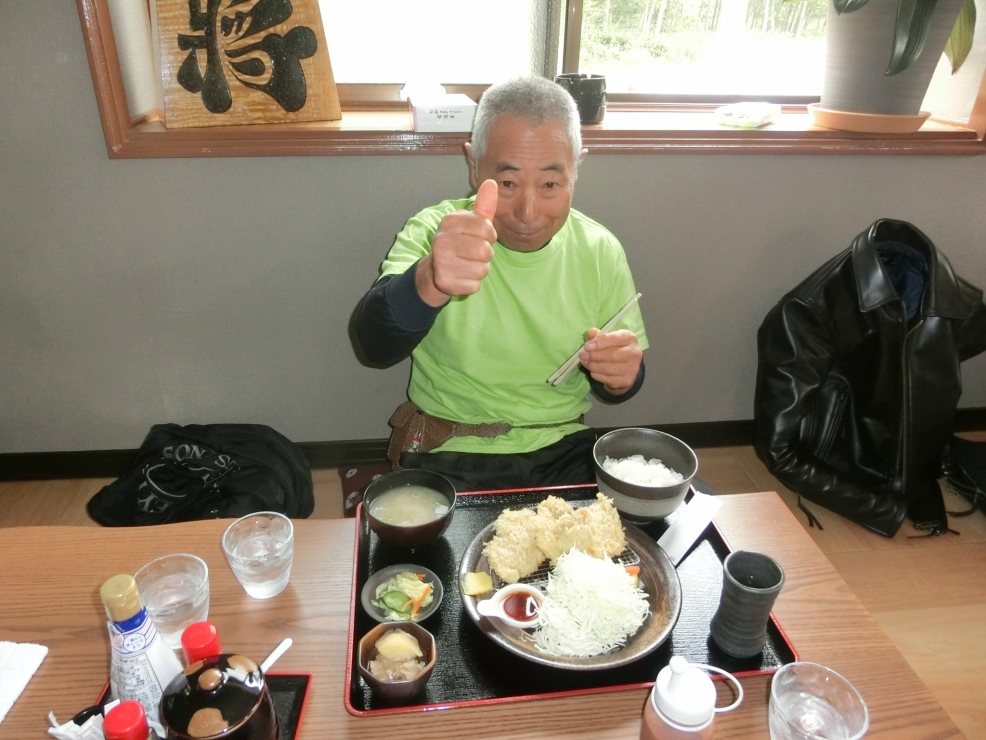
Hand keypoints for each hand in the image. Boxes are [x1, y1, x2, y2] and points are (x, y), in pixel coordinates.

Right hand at [416, 179, 497, 306]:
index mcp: (449, 221)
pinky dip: (473, 282)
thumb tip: (491, 183)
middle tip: (473, 253)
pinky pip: (475, 284)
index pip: (486, 227)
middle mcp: (441, 241)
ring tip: (467, 264)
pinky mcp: (445, 282)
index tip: (479, 237)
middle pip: (485, 250)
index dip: (489, 235)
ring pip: (482, 269)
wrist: (436, 269)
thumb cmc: (460, 242)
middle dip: (486, 254)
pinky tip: (462, 276)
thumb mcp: (470, 223)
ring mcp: (441, 263)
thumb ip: (483, 205)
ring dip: (480, 268)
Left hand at [578, 328, 641, 393]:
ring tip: (584, 362)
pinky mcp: (627, 380)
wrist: (627, 366)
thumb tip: (591, 333)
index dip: (600, 343)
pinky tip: (592, 371)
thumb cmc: (615, 348)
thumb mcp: (608, 338)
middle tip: (582, 355)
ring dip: (593, 366)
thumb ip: (599, 335)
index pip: (615, 339)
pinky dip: (597, 375)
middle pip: (612, 355)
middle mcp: (634, 353)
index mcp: (629, 338)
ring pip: (609, 368)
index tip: (587, 346)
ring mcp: (632, 368)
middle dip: (594, 356)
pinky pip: (608, 379)